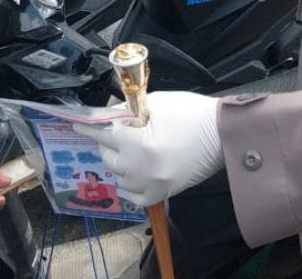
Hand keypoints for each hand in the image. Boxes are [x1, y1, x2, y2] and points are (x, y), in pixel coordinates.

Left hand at [73, 92, 221, 206]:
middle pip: (110, 158)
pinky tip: (134, 171)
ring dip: (119, 162)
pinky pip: (135, 196)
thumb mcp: (156, 104)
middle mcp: (142, 170)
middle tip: (117, 130)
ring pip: (120, 178)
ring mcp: (153, 185)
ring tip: (129, 149)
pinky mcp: (164, 193)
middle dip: (109, 143)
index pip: (105, 135)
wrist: (224, 132)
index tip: (77, 124)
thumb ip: (128, 111)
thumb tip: (108, 114)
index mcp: (139, 145)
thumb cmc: (192, 113)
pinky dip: (130, 185)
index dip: (90, 127)